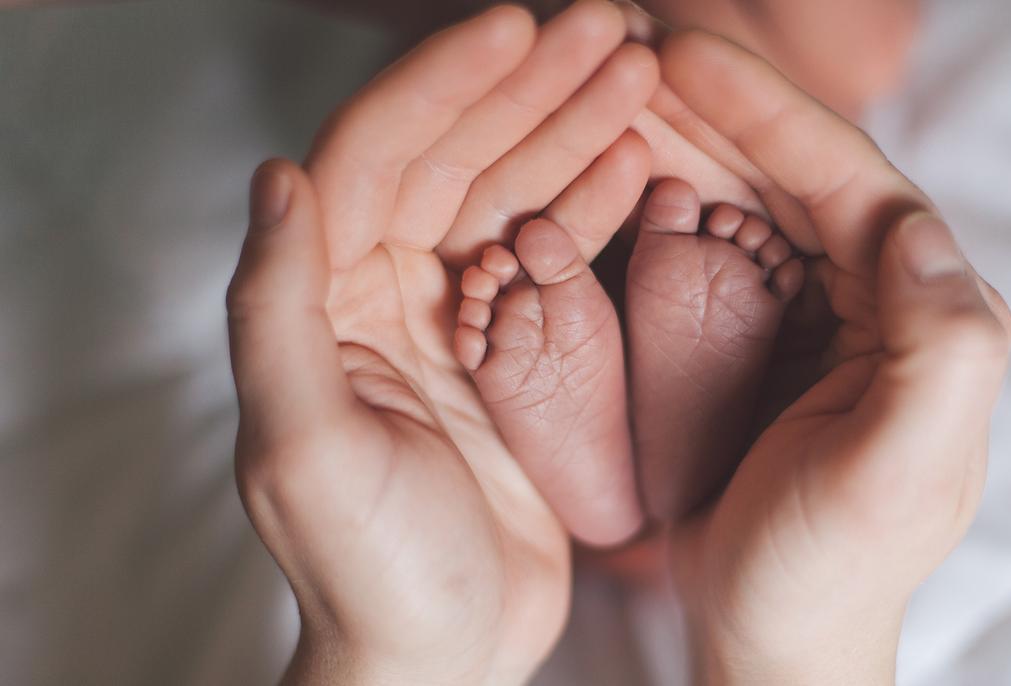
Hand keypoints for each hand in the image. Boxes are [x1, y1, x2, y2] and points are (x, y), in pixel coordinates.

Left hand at [227, 3, 657, 682]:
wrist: (442, 653)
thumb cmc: (369, 567)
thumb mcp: (306, 446)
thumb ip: (276, 310)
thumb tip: (279, 175)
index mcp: (325, 299)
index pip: (379, 156)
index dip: (446, 84)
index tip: (519, 28)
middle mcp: (383, 292)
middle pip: (456, 156)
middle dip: (529, 87)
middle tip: (609, 30)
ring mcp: (455, 317)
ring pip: (512, 192)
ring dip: (571, 127)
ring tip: (640, 72)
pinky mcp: (512, 350)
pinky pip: (554, 253)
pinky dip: (594, 199)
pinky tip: (641, 158)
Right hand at [653, 32, 1010, 682]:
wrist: (773, 636)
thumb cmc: (827, 569)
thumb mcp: (896, 475)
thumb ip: (939, 352)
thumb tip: (915, 228)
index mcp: (921, 316)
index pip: (851, 181)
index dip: (768, 110)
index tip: (682, 54)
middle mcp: (873, 300)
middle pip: (790, 173)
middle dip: (710, 108)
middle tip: (624, 50)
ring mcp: (807, 316)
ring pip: (745, 199)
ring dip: (680, 140)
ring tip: (607, 91)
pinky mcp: (753, 339)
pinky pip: (708, 249)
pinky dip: (662, 201)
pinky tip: (614, 171)